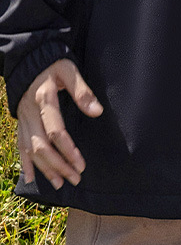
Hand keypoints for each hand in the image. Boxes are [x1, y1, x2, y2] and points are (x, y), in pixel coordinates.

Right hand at [16, 59, 102, 188]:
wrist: (30, 61)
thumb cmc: (54, 65)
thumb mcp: (69, 71)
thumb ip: (82, 91)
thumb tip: (97, 111)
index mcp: (44, 99)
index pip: (55, 131)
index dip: (68, 150)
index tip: (81, 164)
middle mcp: (30, 113)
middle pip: (42, 146)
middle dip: (58, 165)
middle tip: (75, 178)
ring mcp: (23, 119)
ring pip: (31, 150)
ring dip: (45, 168)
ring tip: (60, 183)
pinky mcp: (20, 122)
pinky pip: (20, 145)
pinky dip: (25, 162)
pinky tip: (30, 177)